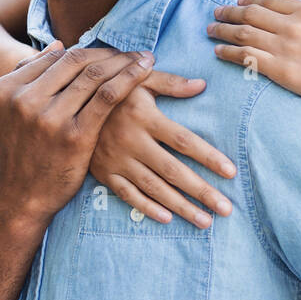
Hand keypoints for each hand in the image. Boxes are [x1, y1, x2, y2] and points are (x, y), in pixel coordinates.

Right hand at [0, 41, 156, 222]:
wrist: (20, 198)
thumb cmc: (17, 154)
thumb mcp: (2, 113)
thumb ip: (22, 77)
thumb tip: (57, 45)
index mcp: (7, 88)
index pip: (57, 56)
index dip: (88, 50)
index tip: (109, 51)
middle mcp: (26, 99)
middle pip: (77, 61)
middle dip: (109, 53)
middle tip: (132, 51)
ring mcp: (51, 117)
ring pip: (95, 74)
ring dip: (124, 61)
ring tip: (143, 58)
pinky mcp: (76, 135)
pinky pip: (108, 95)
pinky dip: (130, 78)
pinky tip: (146, 70)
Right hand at [89, 71, 235, 227]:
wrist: (69, 102)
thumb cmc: (115, 87)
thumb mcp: (140, 78)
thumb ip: (171, 82)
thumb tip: (202, 85)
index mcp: (144, 117)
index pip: (183, 141)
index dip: (208, 157)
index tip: (231, 172)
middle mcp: (131, 142)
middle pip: (173, 171)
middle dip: (201, 191)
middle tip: (225, 209)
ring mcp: (116, 160)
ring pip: (153, 188)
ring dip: (180, 207)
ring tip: (205, 221)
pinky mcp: (103, 173)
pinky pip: (127, 195)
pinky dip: (147, 208)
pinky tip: (168, 219)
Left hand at [207, 0, 300, 120]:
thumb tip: (298, 26)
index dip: (249, 0)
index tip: (238, 3)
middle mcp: (295, 24)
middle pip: (251, 13)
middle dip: (229, 12)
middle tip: (216, 13)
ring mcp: (287, 47)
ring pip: (243, 32)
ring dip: (222, 30)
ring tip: (210, 30)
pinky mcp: (281, 71)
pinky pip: (246, 57)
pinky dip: (228, 52)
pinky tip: (218, 52)